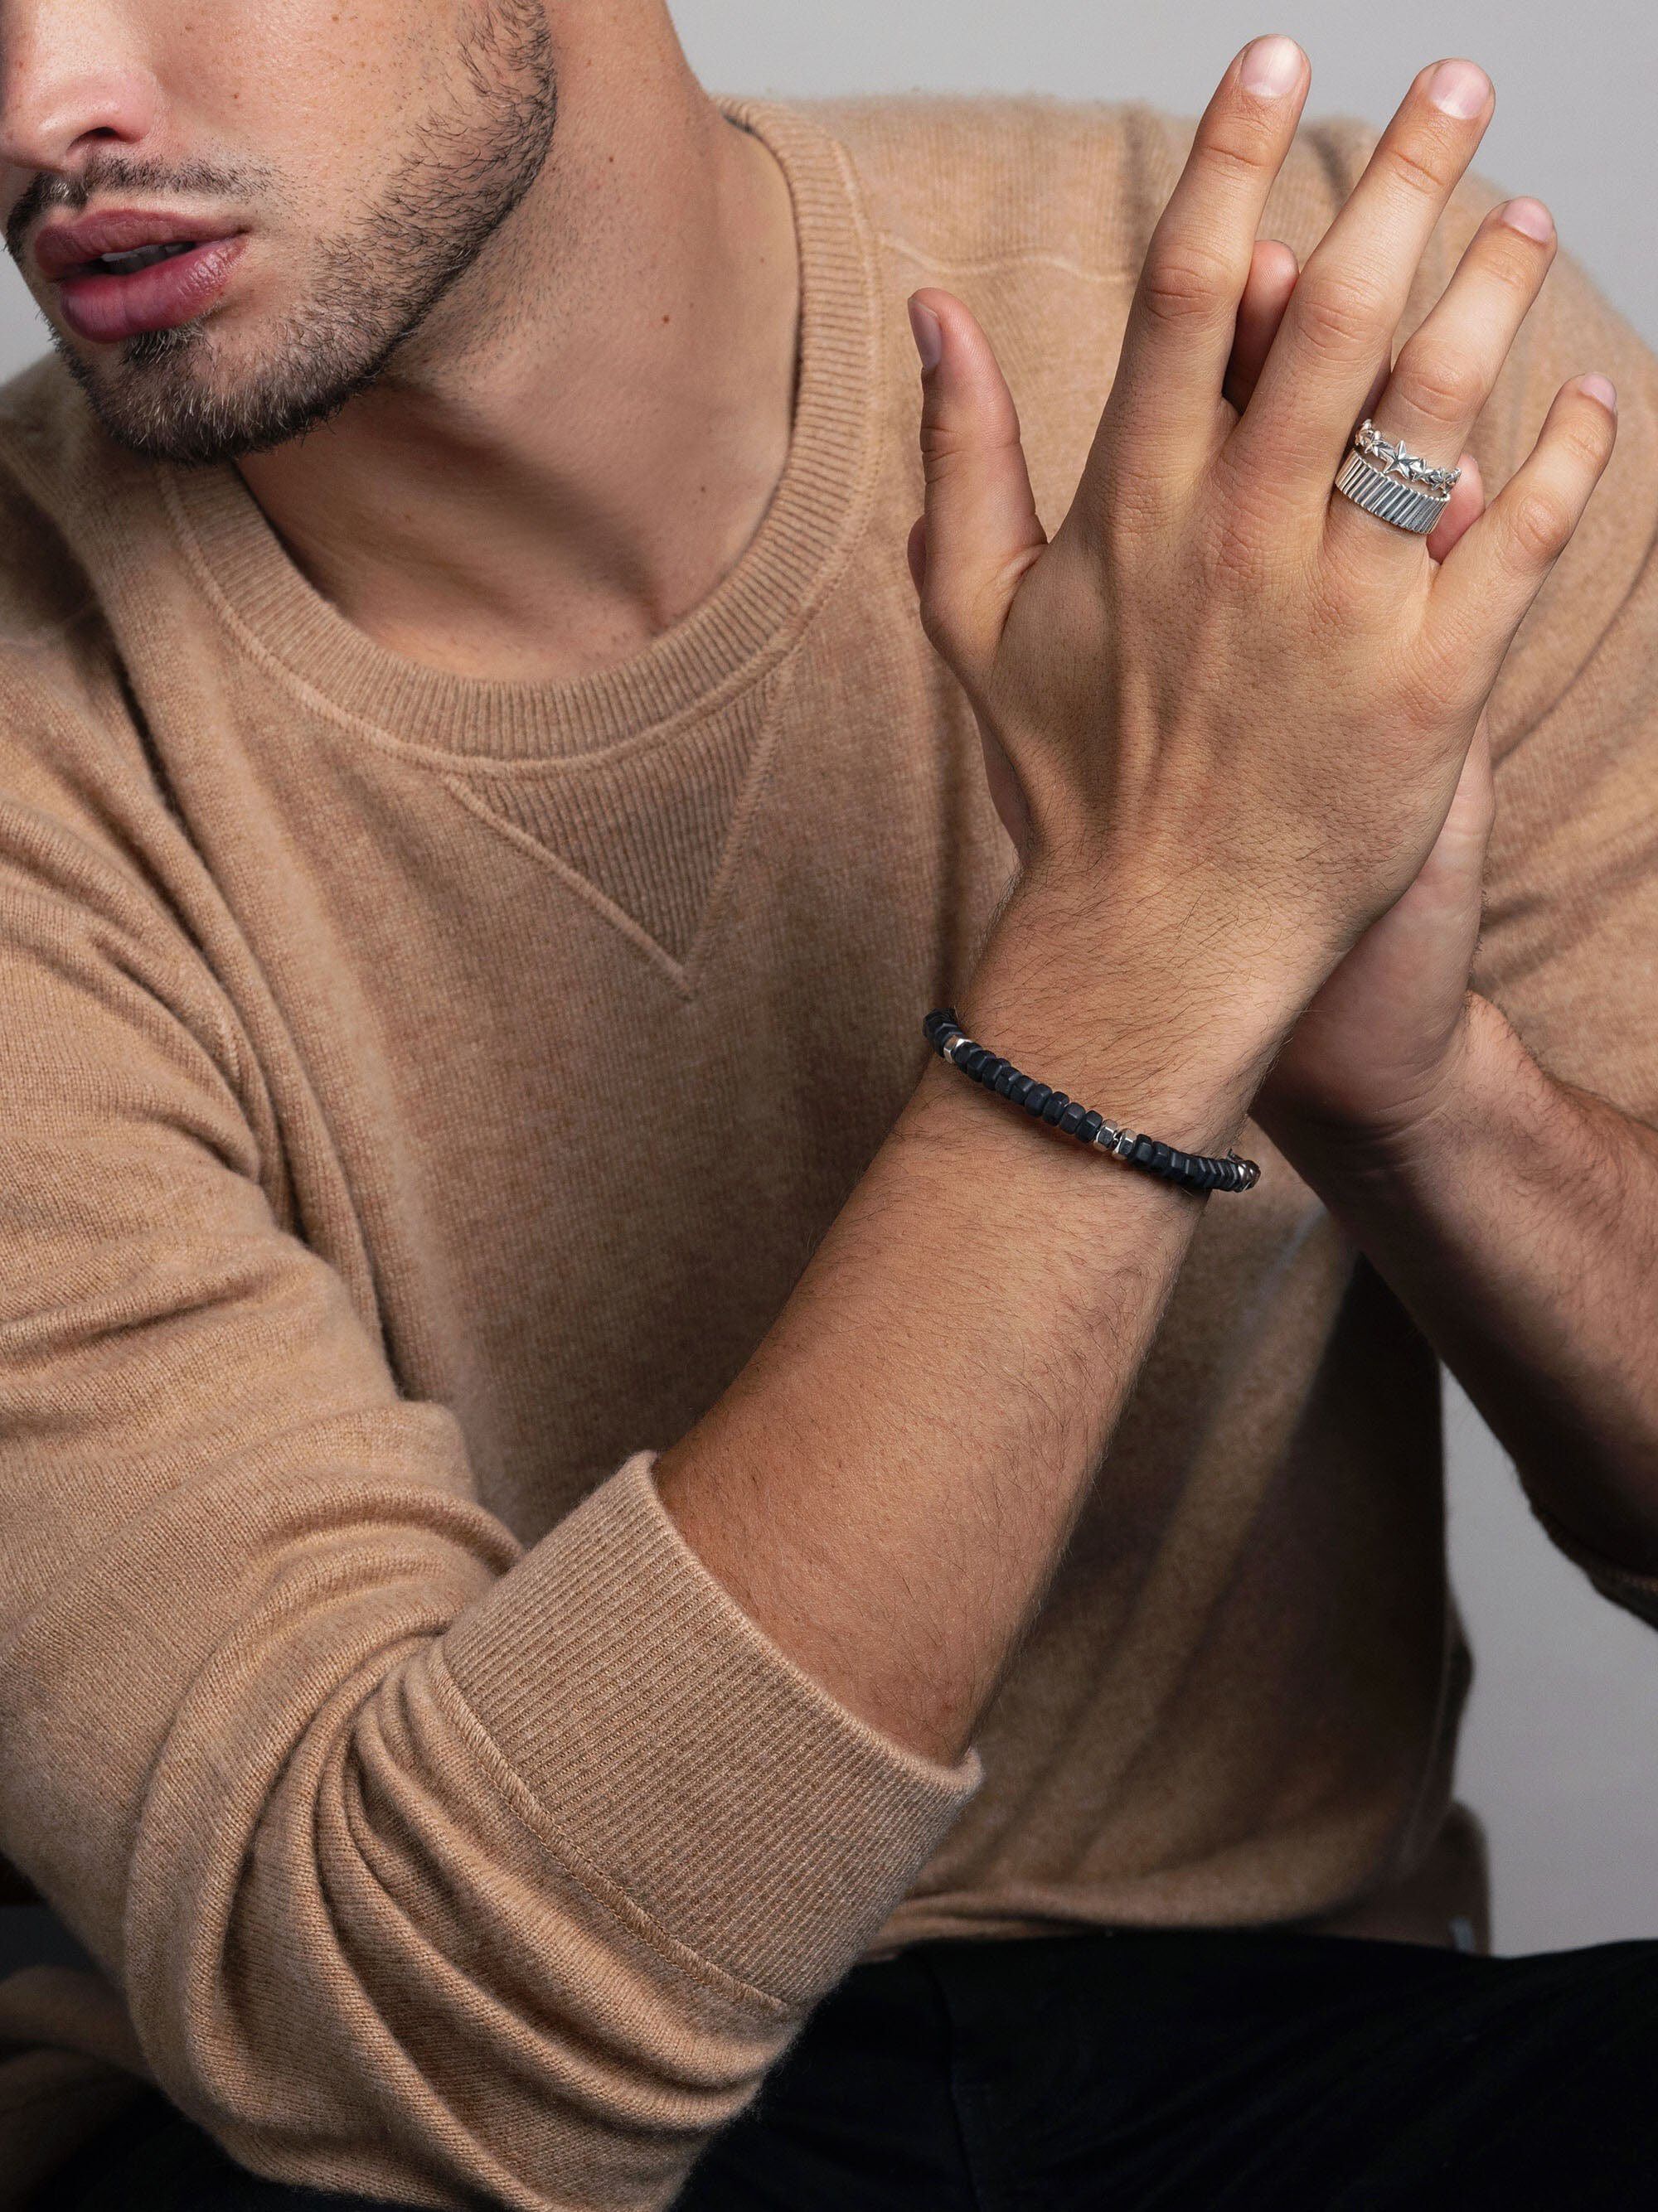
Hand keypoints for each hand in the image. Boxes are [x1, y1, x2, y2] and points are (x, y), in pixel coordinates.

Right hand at [902, 37, 1616, 1053]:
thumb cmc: (1069, 779)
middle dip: (1404, 174)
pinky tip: (1591, 395)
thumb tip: (934, 311)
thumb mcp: (975, 613)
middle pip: (1334, 313)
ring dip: (1494, 289)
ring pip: (1437, 405)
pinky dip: (1566, 457)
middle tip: (1459, 82)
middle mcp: (1238, 538)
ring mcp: (1339, 612)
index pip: (1187, 289)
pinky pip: (1518, 542)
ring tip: (1525, 217)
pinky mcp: (1428, 689)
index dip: (1237, 156)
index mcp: (1133, 505)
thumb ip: (961, 455)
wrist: (1158, 938)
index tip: (1279, 57)